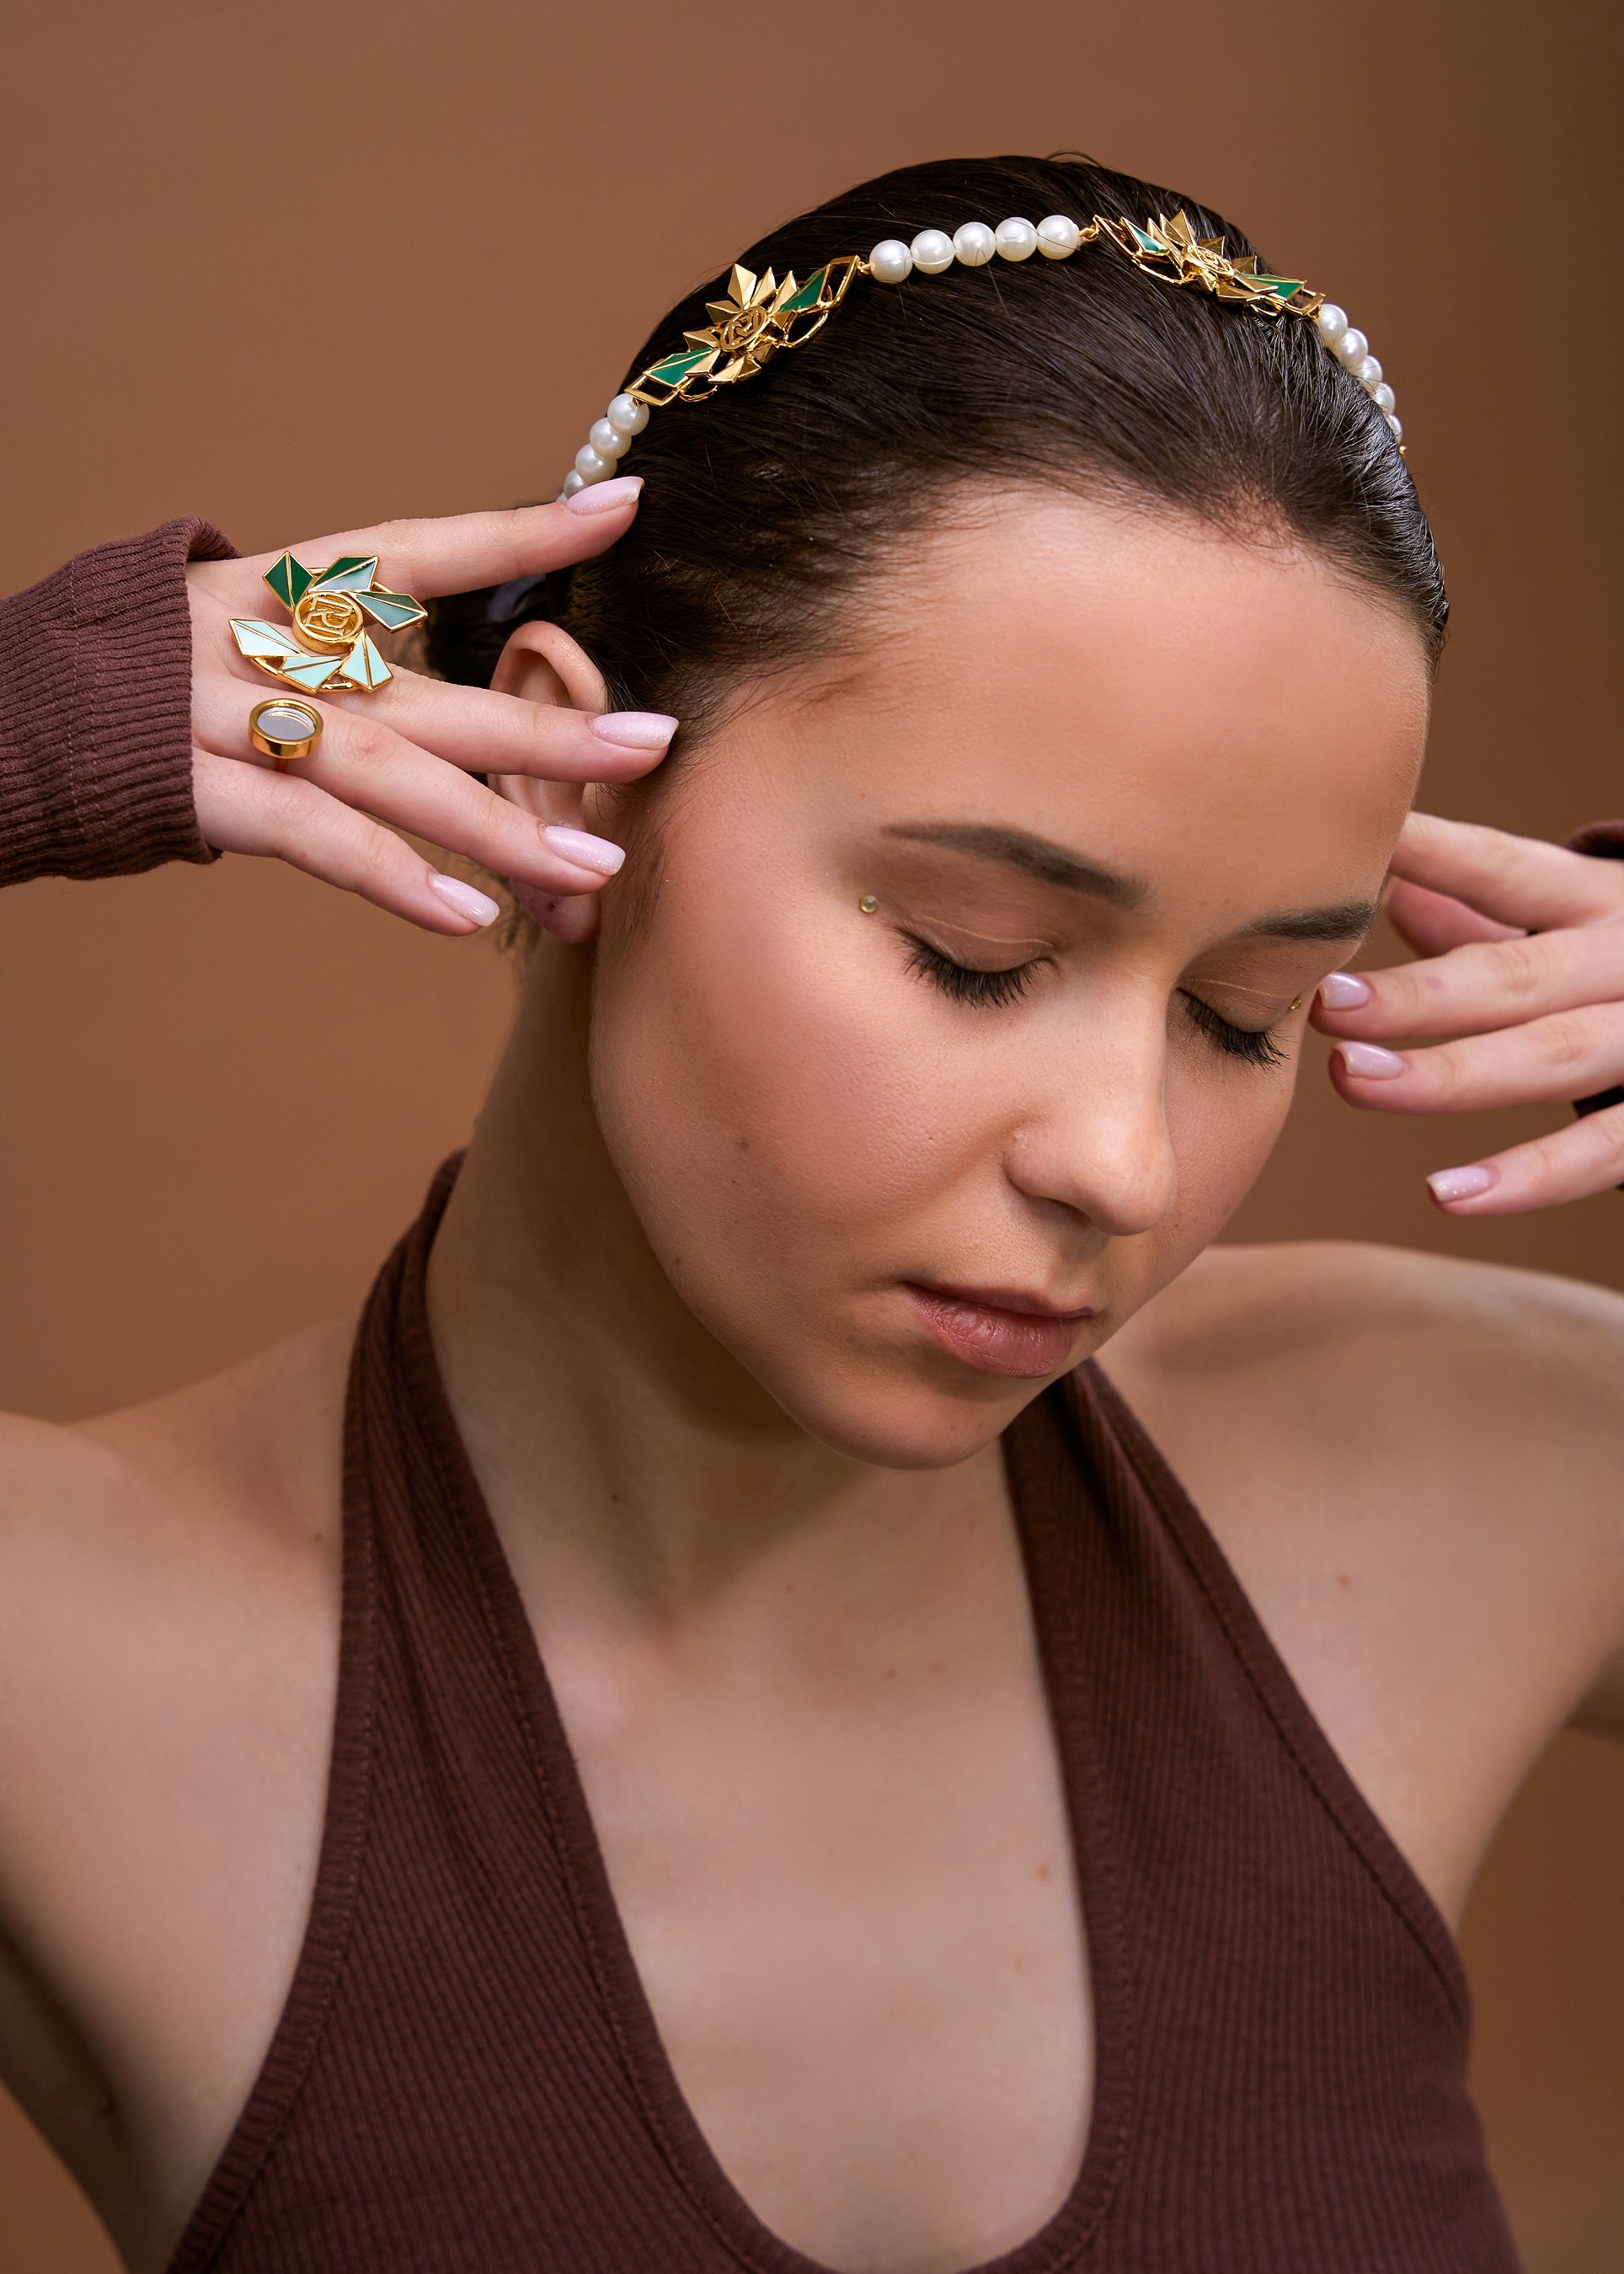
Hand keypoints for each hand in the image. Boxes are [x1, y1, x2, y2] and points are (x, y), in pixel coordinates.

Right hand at [186, 479, 670, 939]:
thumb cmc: (118, 680)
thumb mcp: (213, 637)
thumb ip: (310, 660)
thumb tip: (414, 697)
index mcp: (271, 590)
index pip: (413, 552)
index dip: (518, 536)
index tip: (623, 510)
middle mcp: (261, 646)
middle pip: (430, 693)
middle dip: (548, 729)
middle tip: (656, 746)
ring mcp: (224, 717)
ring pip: (390, 773)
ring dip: (498, 826)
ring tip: (595, 866)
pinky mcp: (193, 791)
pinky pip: (312, 837)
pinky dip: (392, 875)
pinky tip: (469, 915)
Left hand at [1311, 810, 1623, 1213]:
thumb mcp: (1589, 924)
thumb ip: (1497, 919)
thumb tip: (1397, 894)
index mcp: (1603, 901)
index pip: (1507, 870)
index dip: (1434, 855)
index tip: (1359, 848)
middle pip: (1518, 975)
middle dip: (1420, 994)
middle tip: (1325, 1004)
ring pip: (1553, 1056)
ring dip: (1451, 1075)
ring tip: (1352, 1081)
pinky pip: (1602, 1151)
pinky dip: (1527, 1177)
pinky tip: (1445, 1194)